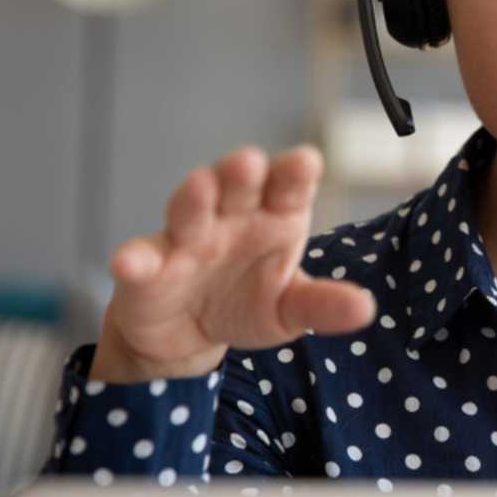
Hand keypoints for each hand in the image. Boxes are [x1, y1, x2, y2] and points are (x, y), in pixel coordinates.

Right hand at [89, 144, 376, 382]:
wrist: (189, 335)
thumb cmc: (249, 303)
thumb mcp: (291, 309)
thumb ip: (324, 305)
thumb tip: (366, 309)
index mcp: (276, 216)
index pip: (289, 186)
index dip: (295, 172)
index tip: (305, 162)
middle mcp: (232, 217)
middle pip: (238, 185)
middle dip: (242, 171)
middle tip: (250, 161)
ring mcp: (187, 238)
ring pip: (190, 209)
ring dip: (193, 197)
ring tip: (199, 186)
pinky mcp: (147, 268)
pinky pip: (140, 259)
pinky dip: (134, 259)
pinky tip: (130, 263)